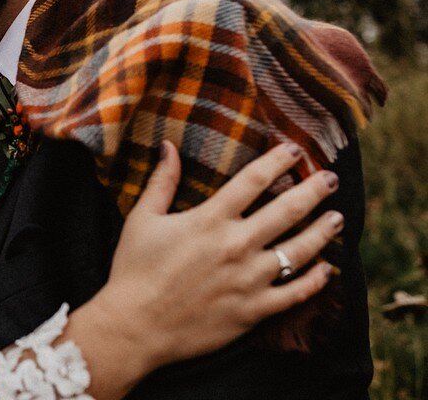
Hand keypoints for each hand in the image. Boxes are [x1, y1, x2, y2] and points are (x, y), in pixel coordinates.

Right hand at [81, 142, 341, 378]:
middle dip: (313, 190)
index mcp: (210, 220)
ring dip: (323, 232)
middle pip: (287, 210)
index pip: (253, 181)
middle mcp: (236, 245)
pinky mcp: (253, 310)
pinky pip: (295, 294)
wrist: (135, 326)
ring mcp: (249, 280)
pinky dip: (315, 281)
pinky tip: (326, 270)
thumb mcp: (142, 219)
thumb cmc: (134, 269)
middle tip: (331, 178)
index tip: (294, 150)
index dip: (277, 161)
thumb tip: (169, 146)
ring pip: (299, 251)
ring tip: (337, 218)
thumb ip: (161, 181)